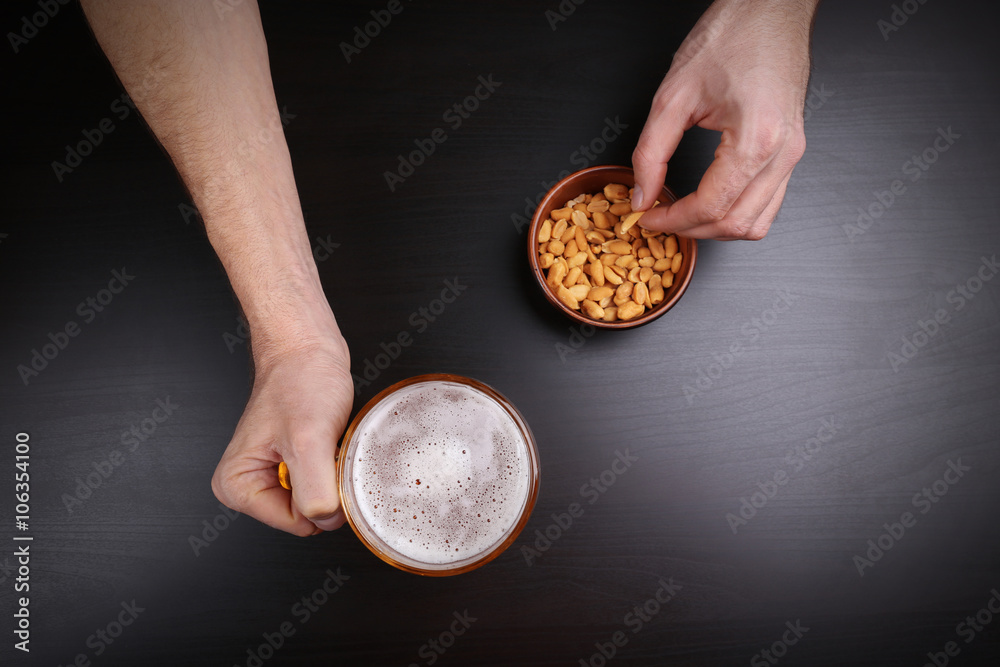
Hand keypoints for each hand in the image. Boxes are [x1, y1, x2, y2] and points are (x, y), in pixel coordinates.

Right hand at [212, 337, 353, 535]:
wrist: (308, 348)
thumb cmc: (300, 380)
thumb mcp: (308, 440)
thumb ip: (315, 491)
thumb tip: (324, 520)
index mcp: (236, 485)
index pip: (294, 523)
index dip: (319, 494)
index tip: (318, 457)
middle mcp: (249, 484)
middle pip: (305, 515)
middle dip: (325, 483)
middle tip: (321, 446)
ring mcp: (272, 474)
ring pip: (319, 499)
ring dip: (331, 472)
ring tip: (322, 440)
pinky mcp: (293, 464)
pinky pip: (325, 482)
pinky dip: (334, 463)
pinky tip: (327, 440)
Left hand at [631, 0, 818, 239]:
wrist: (770, 9)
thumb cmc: (731, 37)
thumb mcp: (673, 96)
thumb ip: (651, 153)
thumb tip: (642, 195)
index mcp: (756, 138)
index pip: (712, 206)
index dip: (673, 221)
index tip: (647, 217)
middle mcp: (783, 152)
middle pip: (736, 224)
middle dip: (692, 230)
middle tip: (659, 218)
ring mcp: (794, 153)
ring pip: (757, 222)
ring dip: (717, 228)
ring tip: (683, 214)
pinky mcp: (793, 150)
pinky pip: (769, 202)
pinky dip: (737, 212)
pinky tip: (709, 201)